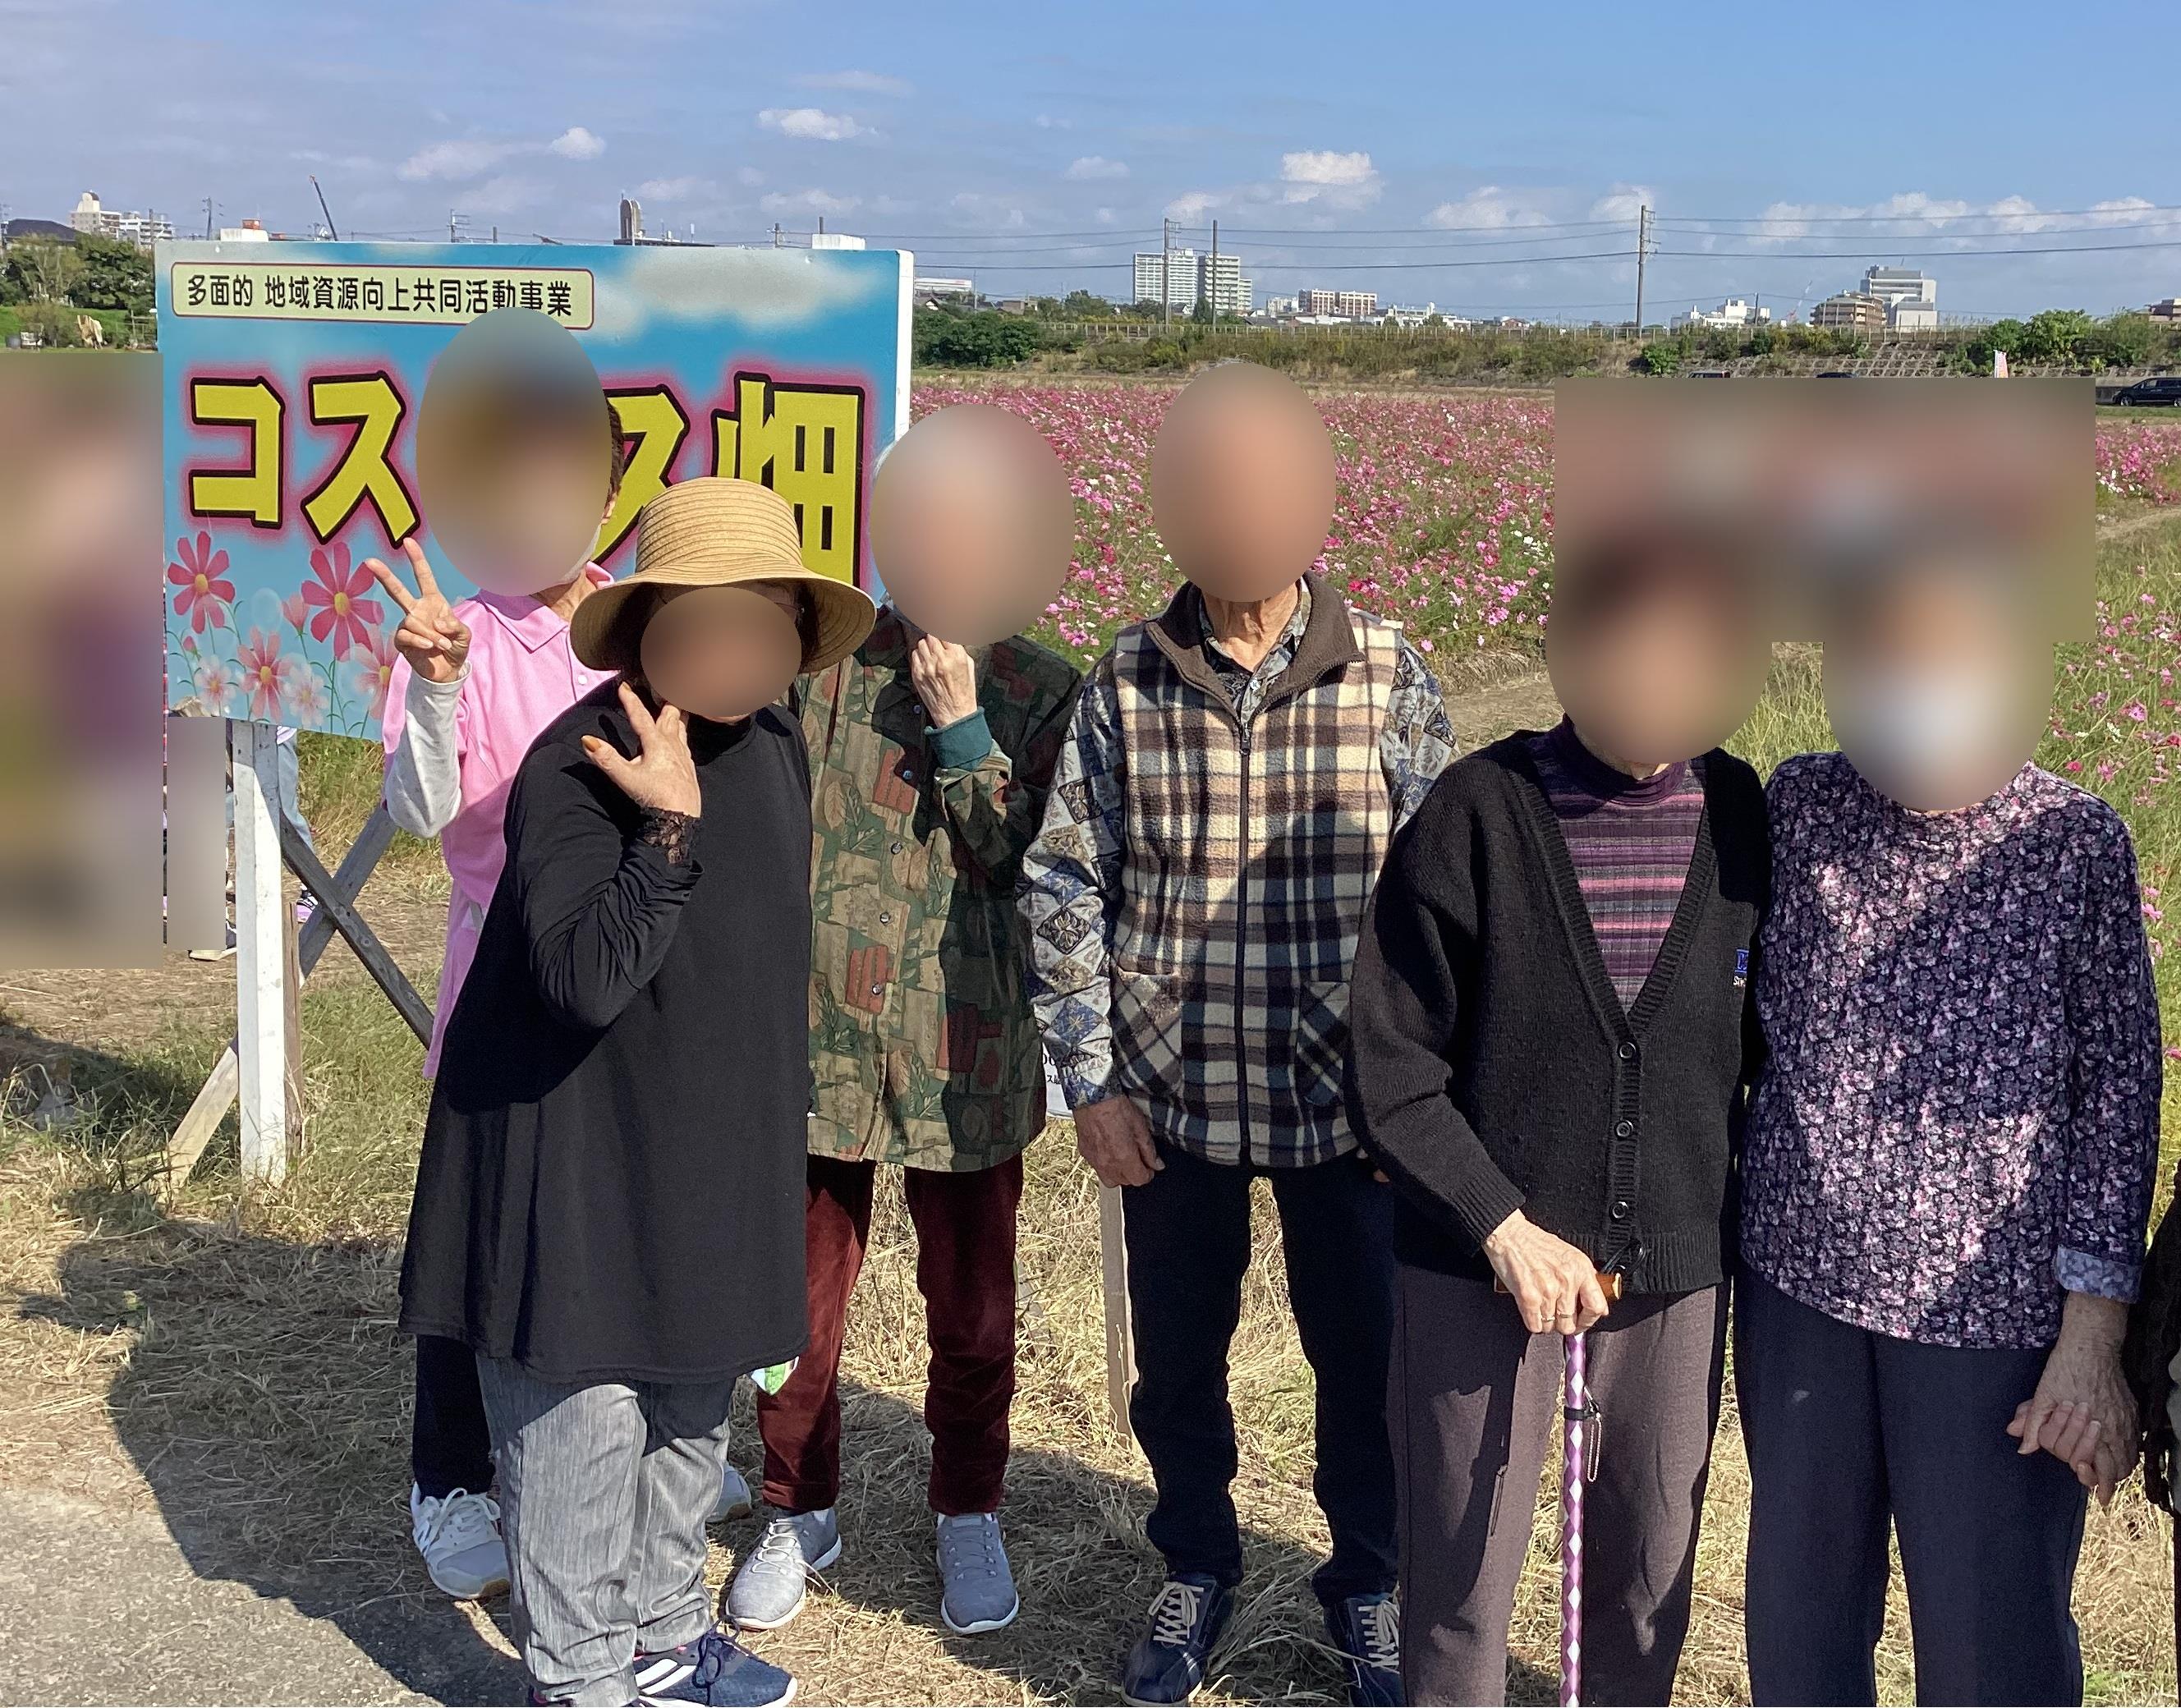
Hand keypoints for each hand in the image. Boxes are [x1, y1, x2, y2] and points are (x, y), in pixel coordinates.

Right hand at [364, 537, 470, 683]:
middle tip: (369, 561)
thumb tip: (437, 622)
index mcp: (434, 602)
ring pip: (412, 621)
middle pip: (398, 590)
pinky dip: (420, 641)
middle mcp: (417, 610)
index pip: (424, 577)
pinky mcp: (401, 641)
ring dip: (430, 634)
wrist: (447, 671)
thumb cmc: (455, 648)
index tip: (408, 541)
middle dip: (384, 576)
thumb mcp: (464, 635)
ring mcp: (407, 625)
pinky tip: (429, 647)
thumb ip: (455, 626)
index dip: (417, 559)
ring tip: (441, 644)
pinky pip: (406, 636)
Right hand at [581, 683, 702, 816]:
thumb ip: (606, 758)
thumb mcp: (625, 778)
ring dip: (677, 714)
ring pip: (681, 727)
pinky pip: (686, 743)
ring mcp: (683, 755)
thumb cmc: (655, 797)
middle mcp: (672, 745)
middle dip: (664, 700)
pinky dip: (682, 733)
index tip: (624, 685)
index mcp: (656, 743)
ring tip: (675, 705)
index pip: (640, 716)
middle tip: (661, 686)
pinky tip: (680, 740)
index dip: (631, 700)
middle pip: (669, 715)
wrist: (682, 817)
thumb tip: (587, 740)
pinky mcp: (689, 767)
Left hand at [909, 635, 977, 728]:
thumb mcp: (968, 666)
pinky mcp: (917, 674)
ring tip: (932, 652)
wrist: (954, 713)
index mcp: (956, 656)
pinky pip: (914, 655)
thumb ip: (958, 649)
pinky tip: (926, 661)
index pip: (944, 632)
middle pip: (930, 635)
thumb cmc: (964, 691)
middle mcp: (940, 660)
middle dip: (934, 637)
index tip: (941, 630)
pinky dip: (919, 655)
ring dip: (926, 645)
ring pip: (921, 644)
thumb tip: (950, 637)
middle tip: (936, 641)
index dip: (942, 629)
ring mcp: (927, 667)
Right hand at [1074, 1094, 1161, 1187]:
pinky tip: (1109, 1150)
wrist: (1092, 1096)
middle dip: (1133, 1174)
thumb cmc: (1115, 1107)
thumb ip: (1149, 1150)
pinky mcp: (1084, 1153)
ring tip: (1122, 1157)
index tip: (1149, 1166)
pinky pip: (1097, 1168)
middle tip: (1137, 1158)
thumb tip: (1156, 1164)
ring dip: (1118, 1173)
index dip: (1148, 1174)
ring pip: (1109, 1179)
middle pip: (1125, 1182)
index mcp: (1124, 1158)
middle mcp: (1107, 1164)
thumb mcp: (1140, 1126)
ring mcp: (1094, 1160)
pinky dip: (1105, 1164)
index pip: (1139, 1180)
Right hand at [1481, 1210, 1610, 1334]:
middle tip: (1556, 1317)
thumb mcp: (1570, 1255)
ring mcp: (1548, 1289)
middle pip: (1571, 1323)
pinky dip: (1532, 1322)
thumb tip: (1598, 1305)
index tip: (1582, 1323)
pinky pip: (1535, 1326)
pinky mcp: (1528, 1296)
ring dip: (1545, 1322)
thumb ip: (1584, 1278)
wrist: (1509, 1234)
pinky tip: (1530, 1310)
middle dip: (1562, 1324)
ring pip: (1551, 1327)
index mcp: (1580, 1268)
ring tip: (1540, 1308)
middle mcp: (1567, 1280)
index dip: (1589, 1321)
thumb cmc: (1536, 1243)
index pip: (1597, 1307)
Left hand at [2007, 1296, 2137, 1508]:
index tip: (2098, 1497)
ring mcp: (2126, 1419)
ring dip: (2118, 1468)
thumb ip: (2034, 1424)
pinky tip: (2115, 1453)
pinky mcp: (2131, 1410)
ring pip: (2130, 1456)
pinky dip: (2127, 1452)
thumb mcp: (2043, 1395)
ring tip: (2107, 1476)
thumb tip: (2023, 1448)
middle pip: (2121, 1467)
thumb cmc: (2065, 1368)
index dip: (2099, 1484)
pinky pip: (2134, 1440)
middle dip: (2110, 1481)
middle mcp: (2116, 1427)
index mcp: (2094, 1426)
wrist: (2090, 1343)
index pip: (2104, 1468)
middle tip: (2100, 1489)